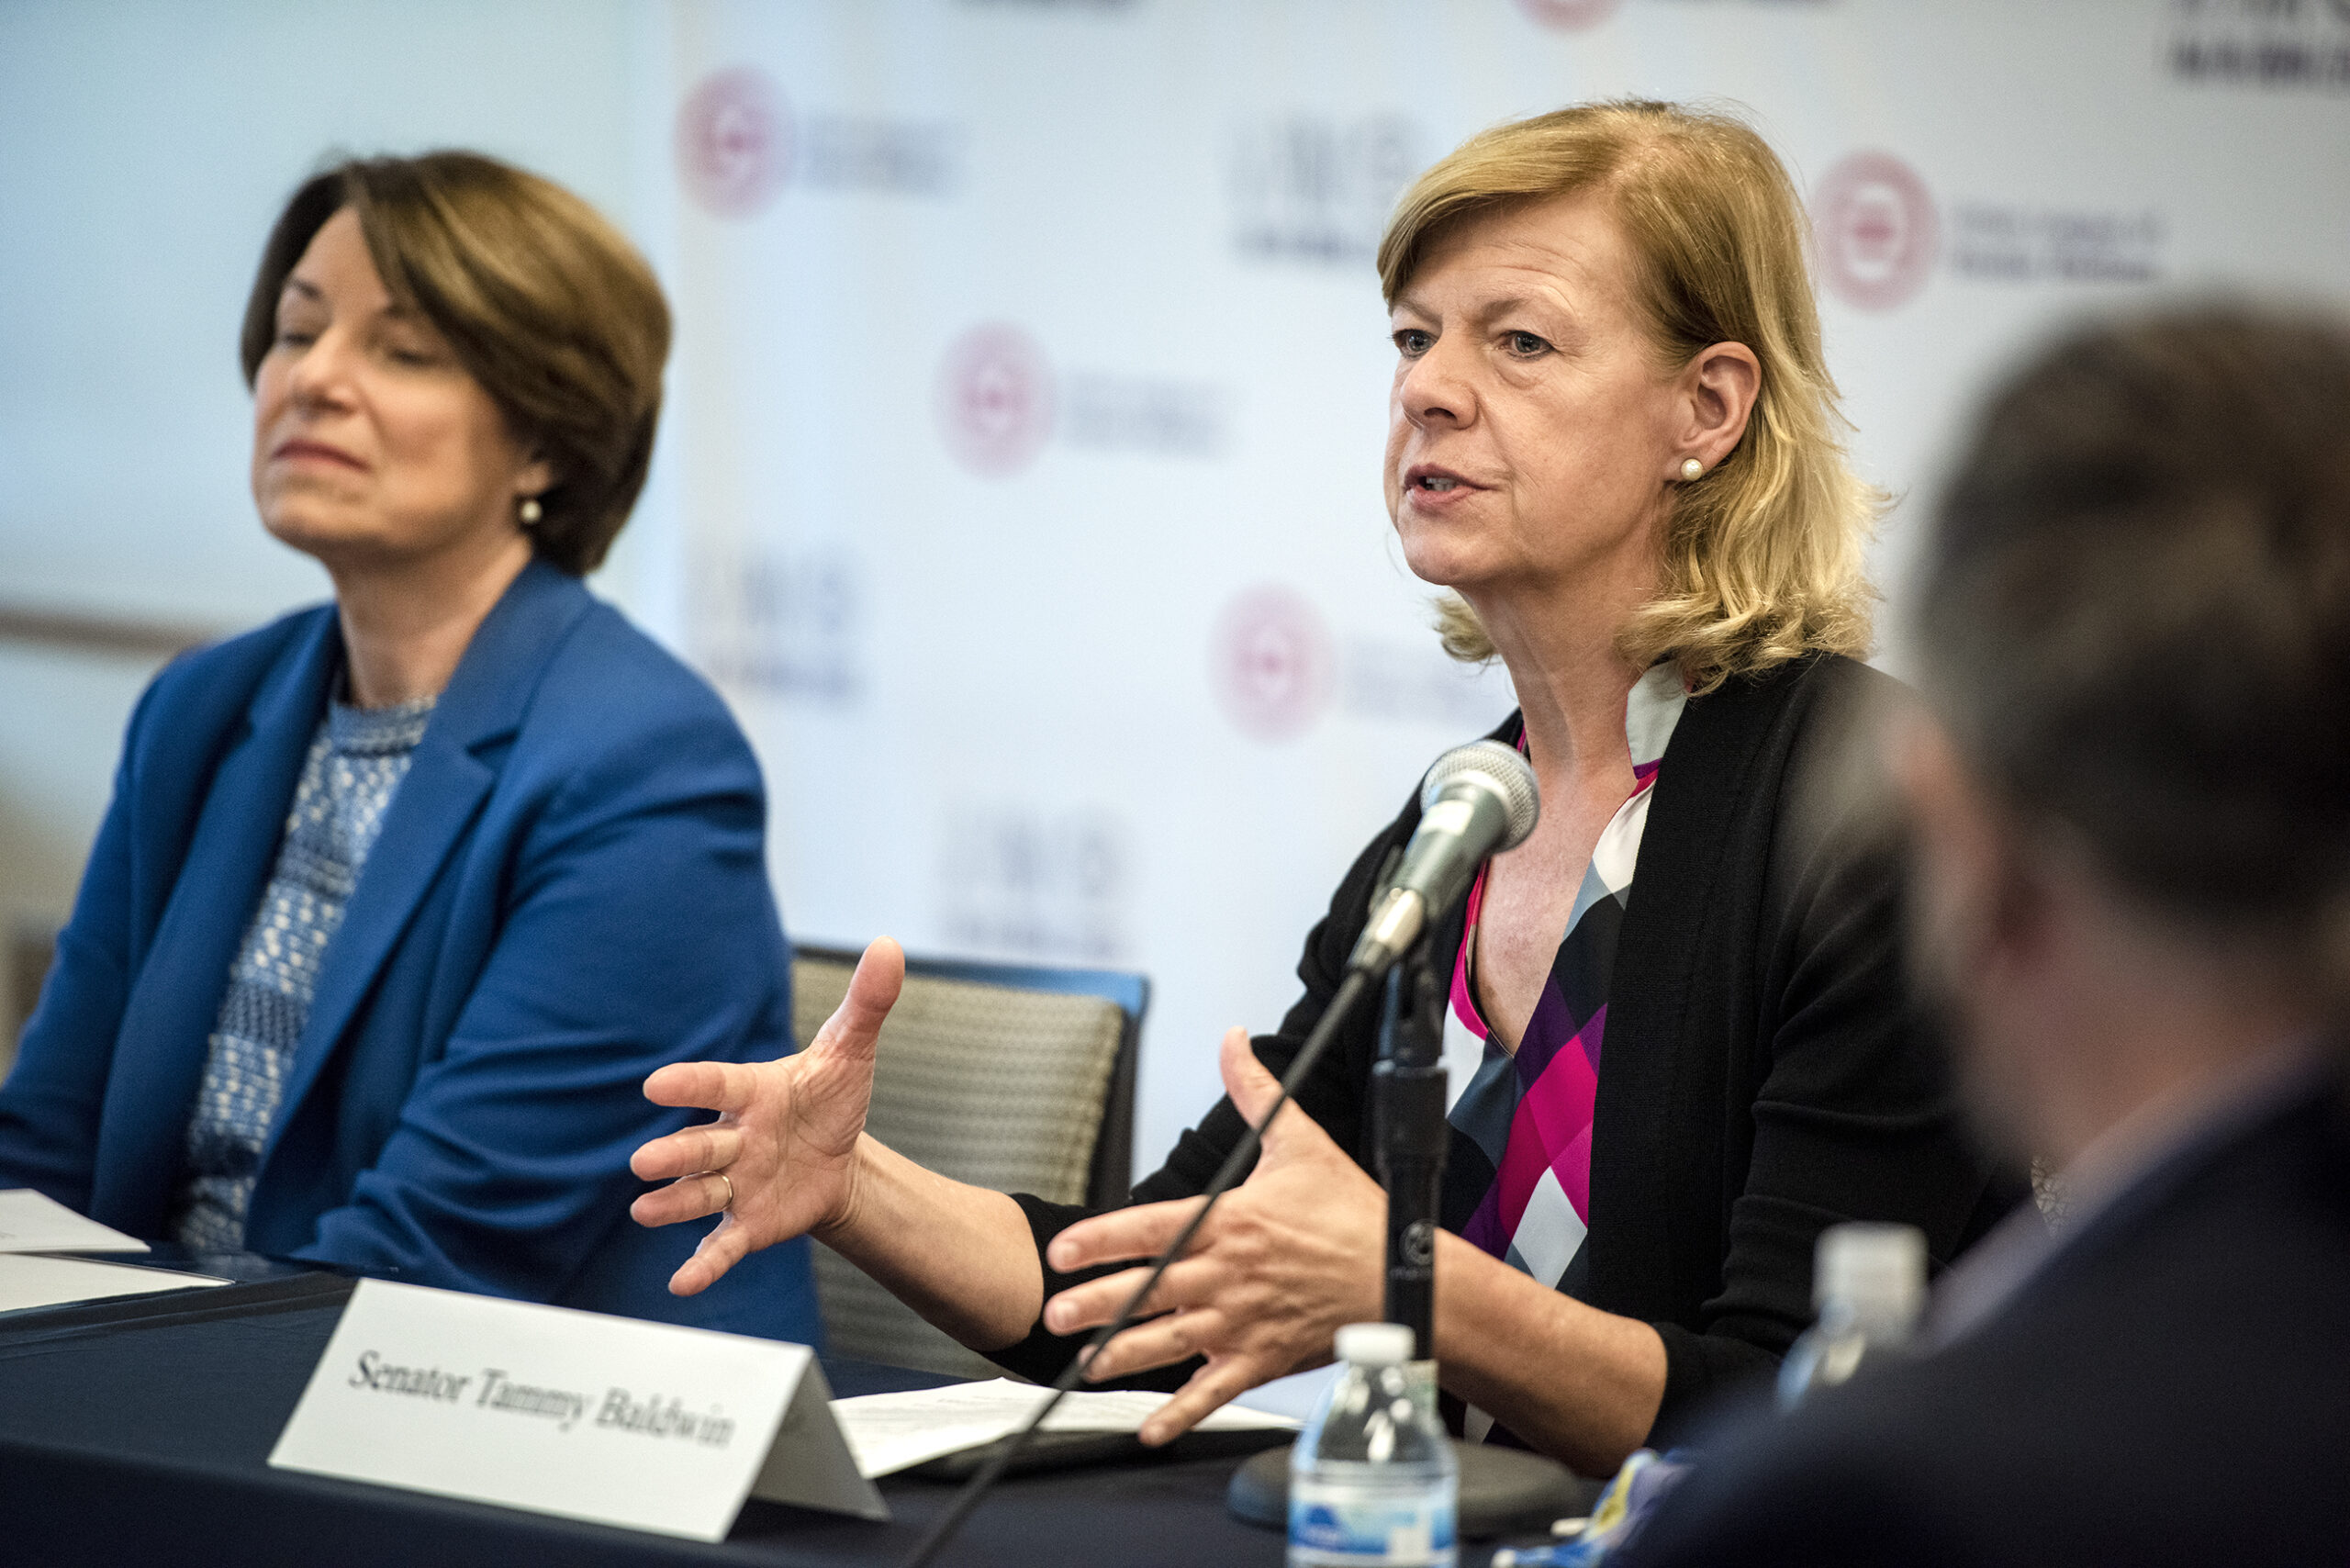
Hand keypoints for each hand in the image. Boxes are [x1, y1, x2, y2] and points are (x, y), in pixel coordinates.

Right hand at [629, 938, 904, 1295]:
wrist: (839, 1160)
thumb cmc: (830, 1099)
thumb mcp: (853, 1052)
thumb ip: (867, 1003)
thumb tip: (889, 946)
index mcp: (753, 1092)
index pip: (718, 1084)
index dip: (689, 1084)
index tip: (655, 1084)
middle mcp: (735, 1138)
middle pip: (699, 1146)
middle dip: (673, 1154)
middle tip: (643, 1162)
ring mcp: (736, 1183)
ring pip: (700, 1193)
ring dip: (672, 1203)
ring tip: (643, 1210)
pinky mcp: (747, 1222)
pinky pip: (721, 1245)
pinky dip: (704, 1264)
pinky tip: (682, 1284)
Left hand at [1039, 1026, 1385, 1444]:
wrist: (1404, 1276)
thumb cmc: (1352, 1215)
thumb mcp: (1301, 1142)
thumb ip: (1255, 1092)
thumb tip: (1231, 1041)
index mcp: (1232, 1222)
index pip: (1153, 1228)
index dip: (1103, 1240)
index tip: (1063, 1250)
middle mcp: (1229, 1275)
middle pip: (1150, 1290)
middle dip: (1097, 1304)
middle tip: (1054, 1314)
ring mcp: (1244, 1322)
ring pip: (1171, 1342)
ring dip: (1123, 1356)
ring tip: (1084, 1365)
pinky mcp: (1263, 1359)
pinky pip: (1215, 1391)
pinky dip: (1182, 1414)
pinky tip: (1150, 1428)